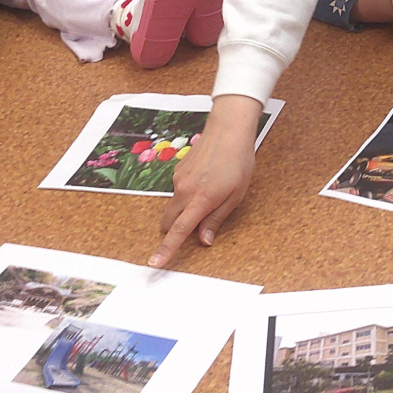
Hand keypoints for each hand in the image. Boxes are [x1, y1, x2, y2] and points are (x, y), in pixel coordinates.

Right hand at [149, 94, 261, 267]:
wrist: (228, 130)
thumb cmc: (238, 162)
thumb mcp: (235, 195)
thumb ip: (216, 219)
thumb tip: (204, 240)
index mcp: (200, 200)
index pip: (179, 231)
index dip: (166, 249)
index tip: (154, 262)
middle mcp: (184, 191)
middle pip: (169, 221)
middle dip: (174, 230)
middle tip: (197, 225)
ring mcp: (178, 179)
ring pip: (174, 205)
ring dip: (184, 210)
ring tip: (211, 193)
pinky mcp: (177, 170)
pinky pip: (178, 191)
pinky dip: (187, 194)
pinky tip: (206, 180)